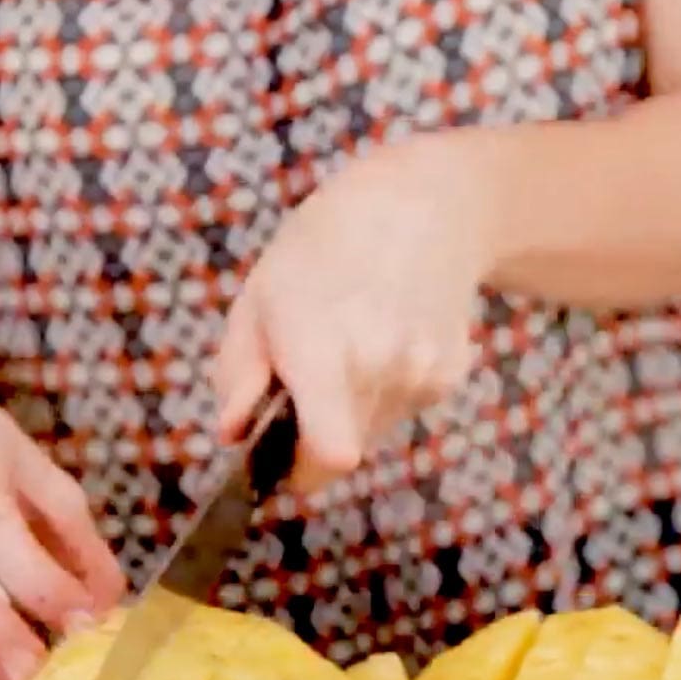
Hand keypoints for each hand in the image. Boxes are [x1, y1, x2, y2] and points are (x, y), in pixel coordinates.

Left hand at [213, 134, 492, 493]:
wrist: (425, 205)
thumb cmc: (326, 244)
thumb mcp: (259, 296)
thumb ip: (238, 372)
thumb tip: (232, 432)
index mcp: (322, 348)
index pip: (330, 455)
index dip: (300, 474)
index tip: (279, 463)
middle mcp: (379, 368)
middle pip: (341, 454)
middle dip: (314, 436)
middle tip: (305, 377)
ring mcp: (421, 374)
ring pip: (372, 433)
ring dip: (351, 410)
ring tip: (349, 341)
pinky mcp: (449, 376)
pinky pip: (403, 408)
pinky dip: (387, 390)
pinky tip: (386, 334)